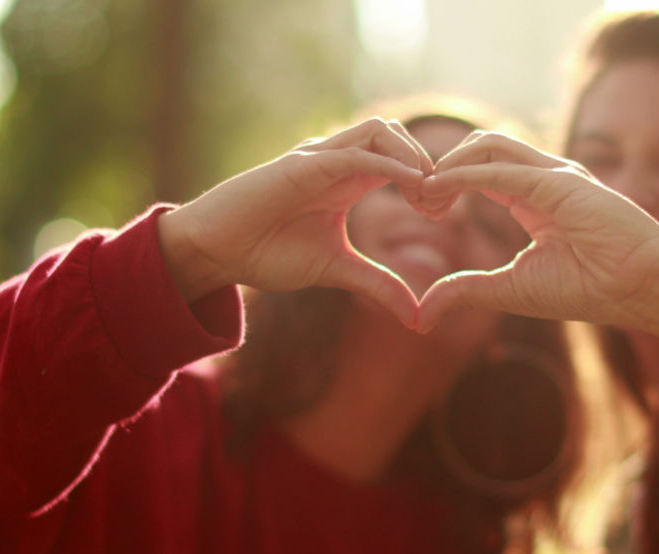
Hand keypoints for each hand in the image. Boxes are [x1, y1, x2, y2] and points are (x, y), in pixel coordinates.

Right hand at [158, 118, 432, 326]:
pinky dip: (388, 163)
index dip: (429, 180)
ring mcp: (320, 157)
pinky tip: (410, 185)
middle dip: (428, 163)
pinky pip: (354, 152)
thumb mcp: (335, 270)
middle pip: (398, 135)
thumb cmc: (267, 253)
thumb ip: (378, 285)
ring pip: (380, 130)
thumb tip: (417, 318)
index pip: (402, 158)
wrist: (216, 250)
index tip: (441, 215)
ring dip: (412, 156)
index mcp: (349, 179)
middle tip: (438, 206)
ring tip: (426, 194)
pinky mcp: (303, 164)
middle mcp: (337, 160)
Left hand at [415, 131, 658, 332]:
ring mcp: (555, 174)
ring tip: (425, 193)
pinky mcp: (561, 181)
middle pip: (479, 148)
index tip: (420, 208)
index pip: (479, 170)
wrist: (641, 288)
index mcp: (533, 197)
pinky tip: (440, 189)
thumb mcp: (511, 289)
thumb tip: (421, 314)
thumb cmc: (589, 288)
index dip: (445, 183)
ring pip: (489, 145)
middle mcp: (543, 177)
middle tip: (416, 200)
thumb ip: (466, 291)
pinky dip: (467, 175)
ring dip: (449, 164)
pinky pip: (504, 168)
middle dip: (441, 167)